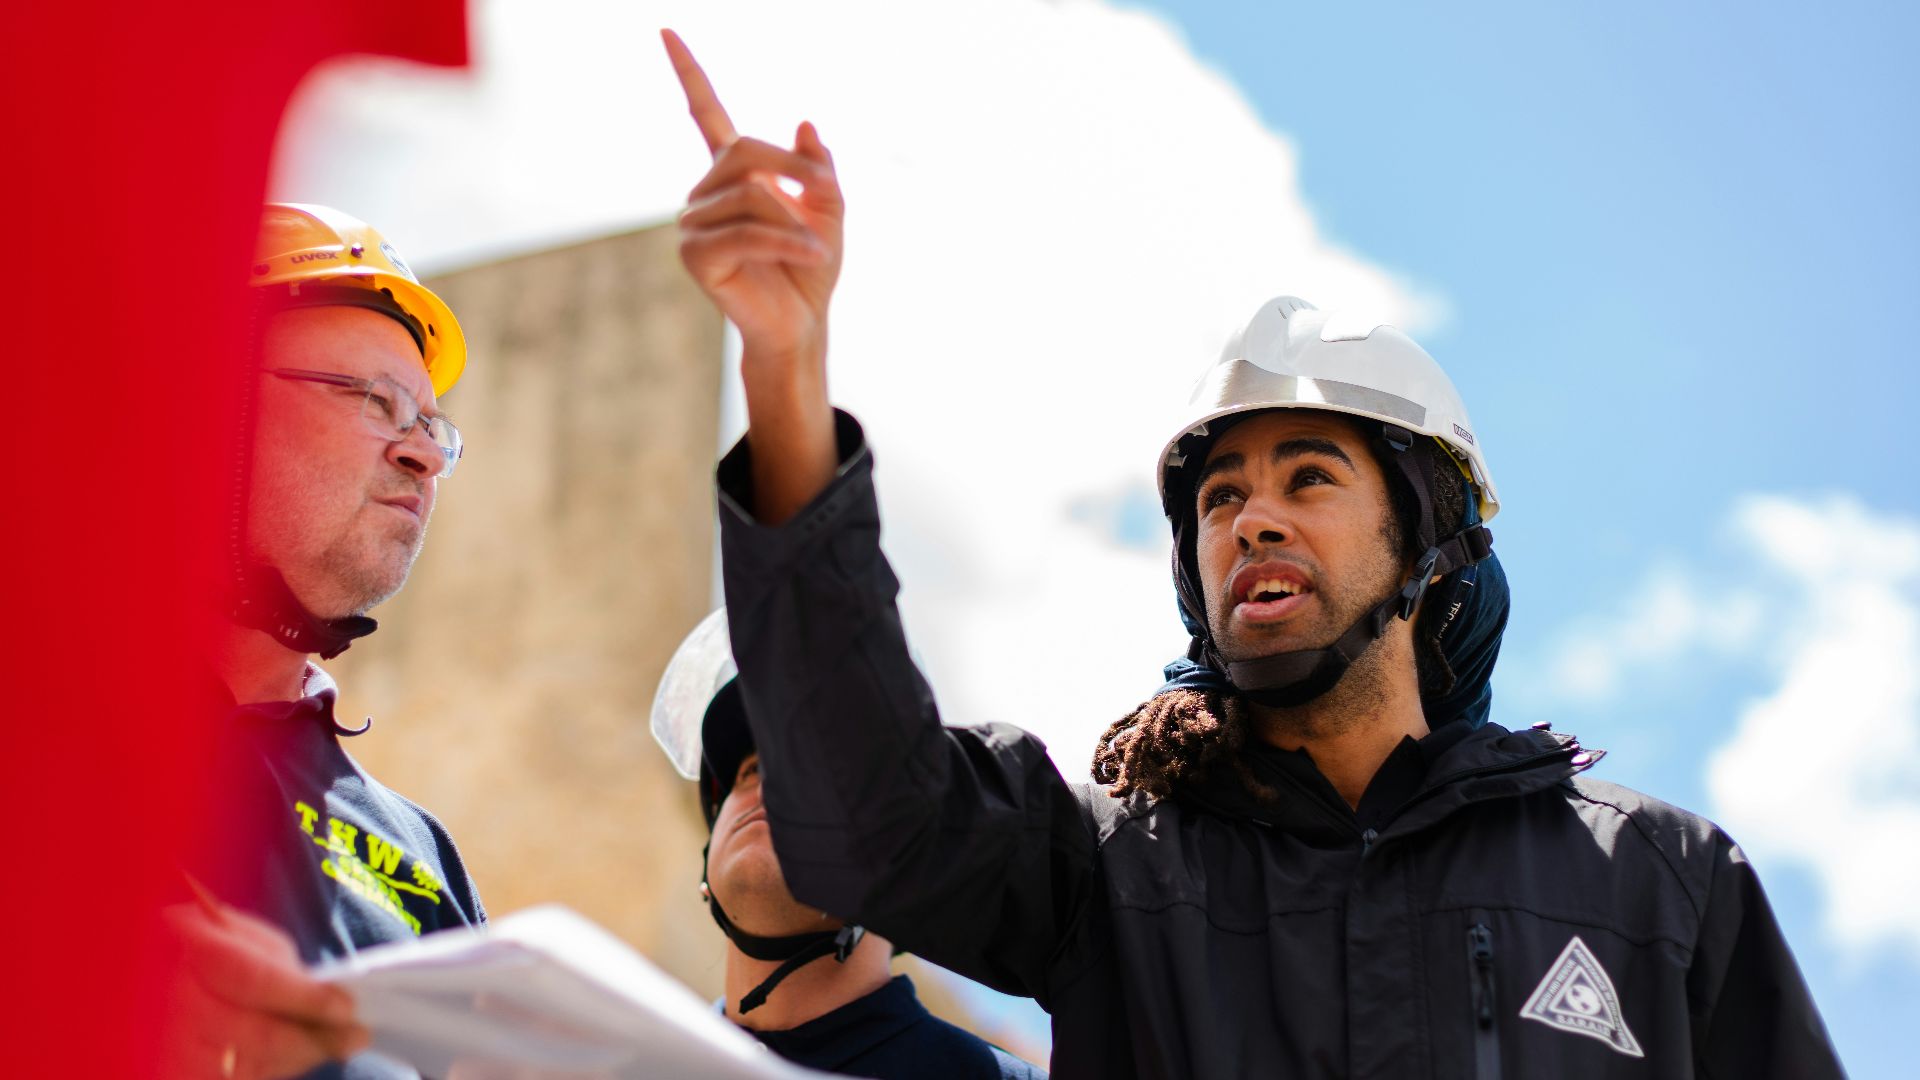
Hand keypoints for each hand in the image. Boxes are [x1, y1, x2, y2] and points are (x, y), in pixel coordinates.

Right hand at [158, 891, 369, 1079]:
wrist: (174, 977)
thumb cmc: (224, 954)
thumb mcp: (256, 944)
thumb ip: (289, 972)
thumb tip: (337, 1007)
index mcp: (197, 948)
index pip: (253, 980)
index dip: (304, 999)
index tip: (346, 1009)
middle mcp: (174, 999)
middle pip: (252, 1033)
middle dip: (312, 1039)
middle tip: (354, 1037)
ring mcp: (169, 1042)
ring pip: (244, 1067)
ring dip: (298, 1058)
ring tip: (331, 1045)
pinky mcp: (175, 1070)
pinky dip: (272, 1071)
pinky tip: (296, 1057)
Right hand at [664, 28, 842, 368]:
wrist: (802, 326)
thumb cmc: (810, 273)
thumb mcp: (829, 212)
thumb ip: (819, 169)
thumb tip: (804, 123)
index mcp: (733, 177)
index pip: (704, 115)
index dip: (688, 73)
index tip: (666, 30)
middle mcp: (704, 195)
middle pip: (744, 154)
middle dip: (792, 169)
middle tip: (824, 189)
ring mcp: (693, 226)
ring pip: (751, 198)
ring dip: (795, 223)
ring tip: (815, 248)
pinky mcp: (695, 257)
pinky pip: (747, 234)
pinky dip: (786, 243)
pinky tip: (808, 255)